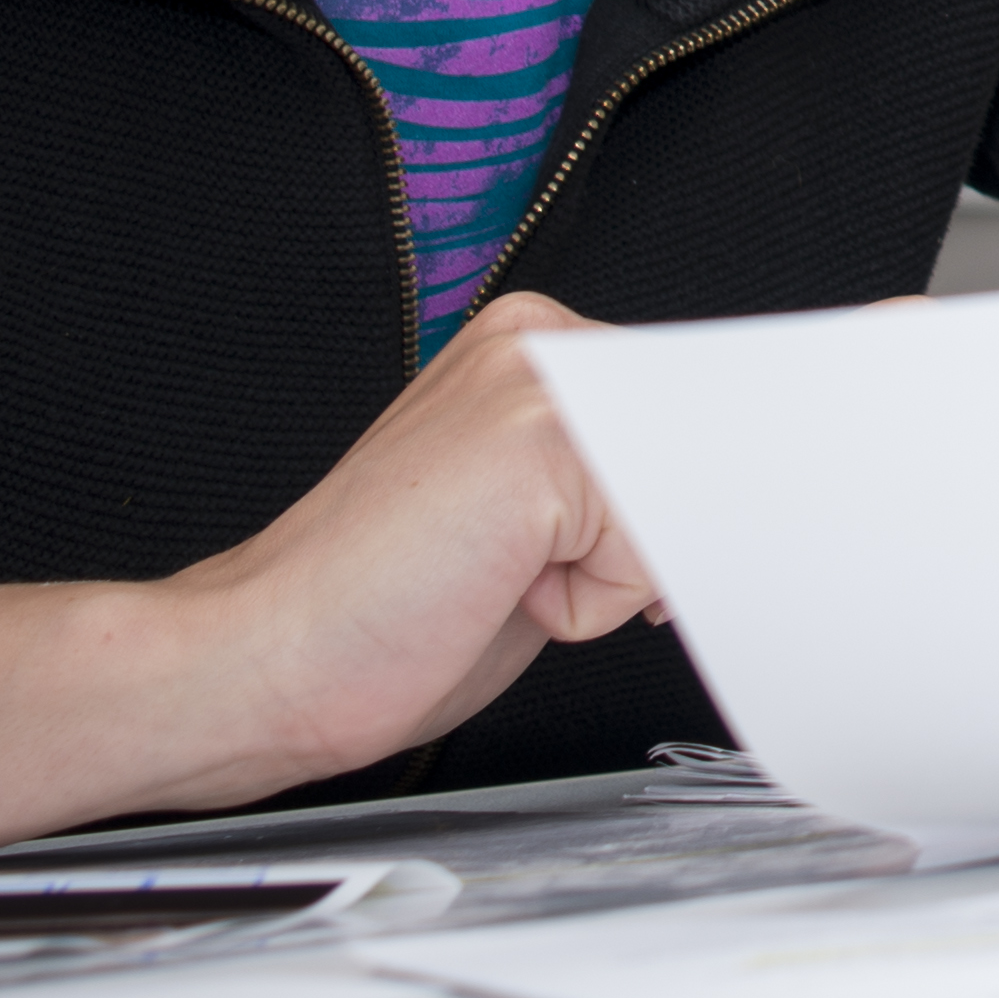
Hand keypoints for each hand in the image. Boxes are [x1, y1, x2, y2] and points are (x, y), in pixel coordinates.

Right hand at [143, 293, 669, 800]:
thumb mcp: (537, 522)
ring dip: (618, 573)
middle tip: (531, 570)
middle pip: (708, 449)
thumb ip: (618, 479)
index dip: (676, 508)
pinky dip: (591, 605)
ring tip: (508, 575)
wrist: (266, 658)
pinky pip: (650, 553)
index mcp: (534, 345)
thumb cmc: (385, 612)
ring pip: (687, 500)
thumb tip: (732, 489)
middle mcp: (540, 339)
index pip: (694, 411)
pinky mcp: (542, 438)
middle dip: (649, 540)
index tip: (630, 550)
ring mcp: (540, 378)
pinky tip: (498, 588)